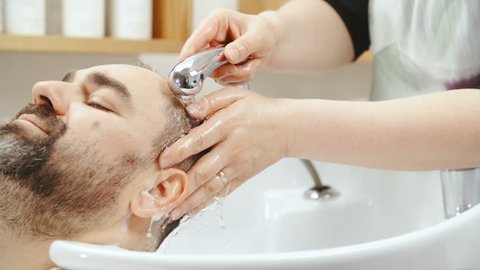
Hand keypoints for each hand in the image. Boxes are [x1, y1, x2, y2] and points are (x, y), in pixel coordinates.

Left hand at [159, 88, 289, 218]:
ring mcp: (237, 166)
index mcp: (227, 126)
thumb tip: (189, 110)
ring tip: (172, 211)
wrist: (286, 128)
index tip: (163, 161)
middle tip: (161, 196)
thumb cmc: (259, 110)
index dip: (180, 151)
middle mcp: (231, 149)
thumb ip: (210, 101)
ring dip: (190, 201)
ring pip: (211, 187)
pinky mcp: (242, 177)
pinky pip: (223, 192)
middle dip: (181, 185)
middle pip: (203, 171)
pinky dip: (207, 203)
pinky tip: (192, 211)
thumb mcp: (235, 96)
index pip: (200, 140)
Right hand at [179, 9, 277, 84]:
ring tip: (251, 62)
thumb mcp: (259, 37)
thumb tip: (228, 55)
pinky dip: (239, 77)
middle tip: (241, 64)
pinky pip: (224, 79)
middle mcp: (211, 38)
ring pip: (216, 74)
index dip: (189, 50)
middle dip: (224, 67)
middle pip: (202, 59)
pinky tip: (247, 66)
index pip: (198, 36)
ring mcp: (213, 53)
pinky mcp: (217, 66)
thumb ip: (244, 46)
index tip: (183, 63)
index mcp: (217, 22)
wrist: (269, 42)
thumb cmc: (264, 32)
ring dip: (236, 73)